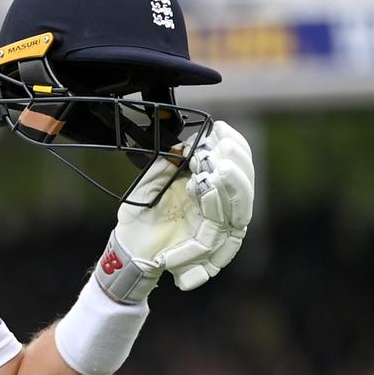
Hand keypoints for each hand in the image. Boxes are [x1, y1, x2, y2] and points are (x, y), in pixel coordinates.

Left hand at [96, 120, 254, 302]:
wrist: (128, 246)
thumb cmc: (140, 216)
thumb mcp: (153, 180)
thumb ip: (171, 161)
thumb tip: (189, 142)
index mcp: (210, 190)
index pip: (236, 166)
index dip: (234, 146)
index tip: (220, 128)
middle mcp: (220, 209)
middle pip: (245, 186)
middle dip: (238, 162)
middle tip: (224, 145)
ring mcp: (217, 228)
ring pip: (239, 206)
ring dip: (233, 182)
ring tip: (221, 165)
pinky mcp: (208, 246)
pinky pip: (220, 226)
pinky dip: (215, 204)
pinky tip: (208, 187)